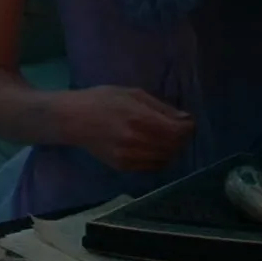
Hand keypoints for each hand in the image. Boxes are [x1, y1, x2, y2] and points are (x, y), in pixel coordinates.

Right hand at [60, 85, 194, 172]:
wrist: (73, 119)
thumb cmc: (104, 100)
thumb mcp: (134, 94)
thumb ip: (161, 108)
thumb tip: (185, 120)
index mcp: (139, 119)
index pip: (177, 131)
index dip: (188, 127)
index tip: (188, 121)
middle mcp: (135, 141)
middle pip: (174, 146)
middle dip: (182, 138)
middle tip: (179, 129)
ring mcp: (128, 157)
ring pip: (165, 159)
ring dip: (172, 149)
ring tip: (166, 137)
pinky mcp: (122, 167)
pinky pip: (152, 167)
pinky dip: (160, 158)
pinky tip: (154, 147)